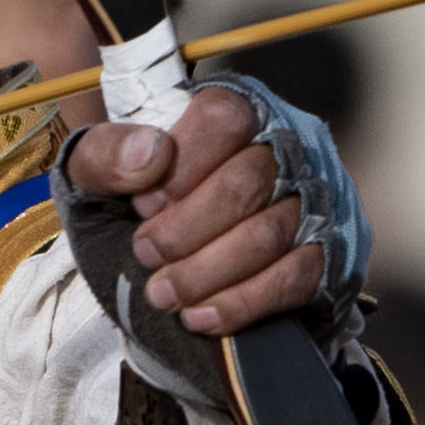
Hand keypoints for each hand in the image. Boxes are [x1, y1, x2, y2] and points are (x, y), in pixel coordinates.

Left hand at [57, 87, 324, 337]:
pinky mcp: (325, 253)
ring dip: (207, 272)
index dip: (182, 165)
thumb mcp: (99, 176)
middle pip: (248, 181)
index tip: (144, 204)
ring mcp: (313, 199)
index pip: (223, 119)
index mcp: (234, 108)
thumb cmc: (140, 210)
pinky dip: (242, 302)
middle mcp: (285, 144)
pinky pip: (293, 277)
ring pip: (269, 234)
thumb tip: (150, 153)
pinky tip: (201, 316)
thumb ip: (106, 153)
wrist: (174, 268)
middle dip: (186, 230)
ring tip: (164, 294)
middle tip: (146, 255)